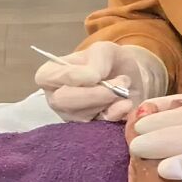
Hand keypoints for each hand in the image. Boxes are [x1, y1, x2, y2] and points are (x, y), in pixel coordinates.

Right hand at [35, 41, 167, 122]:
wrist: (132, 76)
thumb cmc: (110, 61)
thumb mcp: (104, 51)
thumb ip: (94, 62)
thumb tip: (91, 79)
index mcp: (49, 74)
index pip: (49, 78)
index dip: (74, 76)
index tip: (97, 74)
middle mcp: (54, 98)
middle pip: (63, 101)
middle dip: (94, 94)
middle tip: (120, 83)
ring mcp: (69, 117)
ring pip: (82, 116)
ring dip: (108, 101)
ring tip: (123, 88)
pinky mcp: (87, 130)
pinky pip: (98, 127)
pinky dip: (115, 114)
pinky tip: (125, 103)